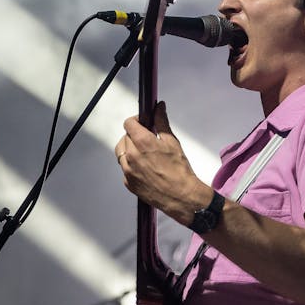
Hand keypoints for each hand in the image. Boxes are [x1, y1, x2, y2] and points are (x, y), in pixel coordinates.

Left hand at [114, 101, 207, 223]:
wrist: (181, 197)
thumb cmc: (179, 171)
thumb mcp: (172, 142)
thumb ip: (162, 122)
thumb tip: (159, 108)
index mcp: (142, 143)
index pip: (128, 123)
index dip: (136, 120)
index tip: (142, 122)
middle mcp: (131, 156)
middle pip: (125, 137)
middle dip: (135, 135)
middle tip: (148, 139)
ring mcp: (128, 171)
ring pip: (122, 153)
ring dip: (130, 150)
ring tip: (145, 154)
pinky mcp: (128, 183)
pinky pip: (125, 169)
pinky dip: (132, 166)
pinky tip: (146, 168)